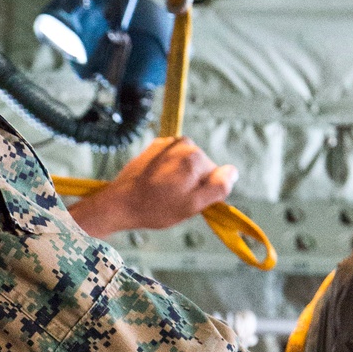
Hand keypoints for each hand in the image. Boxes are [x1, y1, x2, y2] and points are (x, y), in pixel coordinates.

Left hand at [69, 137, 237, 238]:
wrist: (119, 203)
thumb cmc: (155, 208)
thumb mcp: (192, 205)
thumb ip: (218, 187)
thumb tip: (233, 171)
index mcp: (196, 157)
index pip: (215, 176)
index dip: (203, 193)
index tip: (185, 201)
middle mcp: (184, 144)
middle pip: (201, 167)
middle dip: (191, 183)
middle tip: (172, 199)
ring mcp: (168, 143)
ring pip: (186, 164)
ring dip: (179, 177)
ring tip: (161, 192)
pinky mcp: (155, 147)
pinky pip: (172, 160)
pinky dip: (167, 171)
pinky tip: (155, 183)